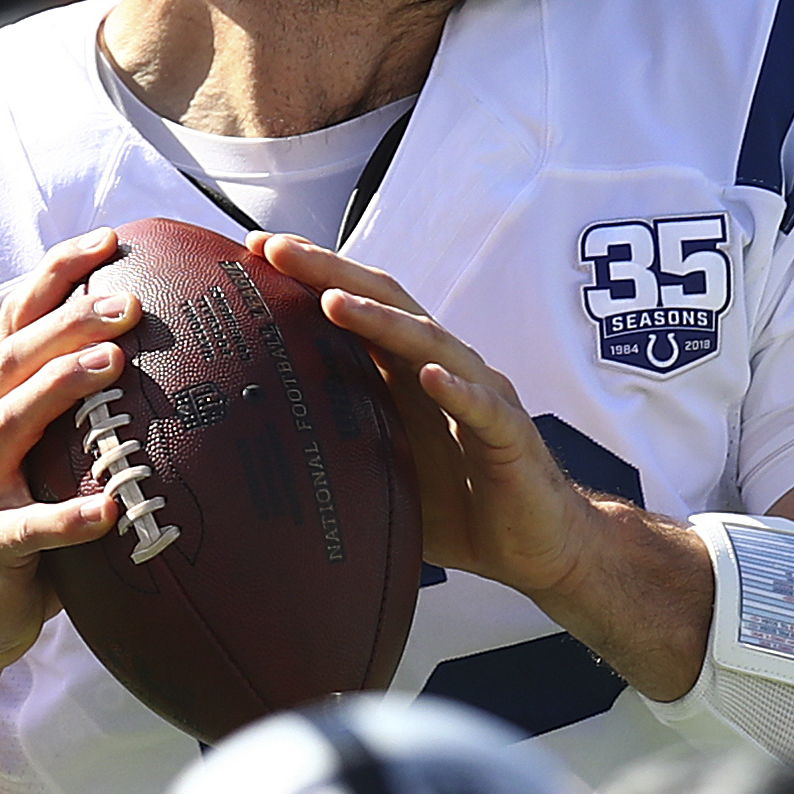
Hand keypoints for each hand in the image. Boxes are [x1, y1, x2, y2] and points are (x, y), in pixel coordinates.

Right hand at [0, 230, 141, 681]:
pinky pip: (29, 530)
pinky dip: (68, 517)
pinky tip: (110, 510)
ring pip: (13, 424)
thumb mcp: (47, 470)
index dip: (57, 277)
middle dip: (68, 321)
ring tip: (113, 362)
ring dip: (62, 386)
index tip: (109, 237)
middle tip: (127, 298)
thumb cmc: (21, 541)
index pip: (20, 324)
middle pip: (16, 360)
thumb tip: (177, 380)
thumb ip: (88, 428)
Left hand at [250, 233, 608, 599]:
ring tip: (336, 303)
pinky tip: (430, 377)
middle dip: (333, 274)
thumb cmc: (460, 503)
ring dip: (383, 322)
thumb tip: (256, 442)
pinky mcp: (511, 438)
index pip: (363, 307)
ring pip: (431, 346)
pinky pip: (483, 409)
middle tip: (278, 250)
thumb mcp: (383, 466)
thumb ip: (338, 440)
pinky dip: (457, 390)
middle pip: (391, 305)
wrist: (537, 544)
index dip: (316, 274)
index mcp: (412, 372)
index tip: (258, 249)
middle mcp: (448, 370)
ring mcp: (483, 398)